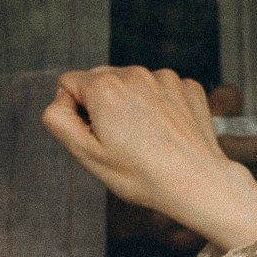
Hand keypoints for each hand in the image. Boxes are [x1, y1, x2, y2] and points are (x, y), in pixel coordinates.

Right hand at [41, 67, 256, 249]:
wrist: (197, 183)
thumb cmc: (143, 175)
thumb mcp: (86, 154)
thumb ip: (58, 120)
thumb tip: (60, 100)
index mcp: (104, 87)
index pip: (69, 83)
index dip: (75, 112)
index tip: (94, 135)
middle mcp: (134, 74)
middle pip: (101, 81)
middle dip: (102, 106)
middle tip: (119, 142)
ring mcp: (165, 78)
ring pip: (132, 85)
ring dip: (131, 105)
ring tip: (146, 140)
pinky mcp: (187, 87)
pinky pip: (160, 90)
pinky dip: (159, 106)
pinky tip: (166, 133)